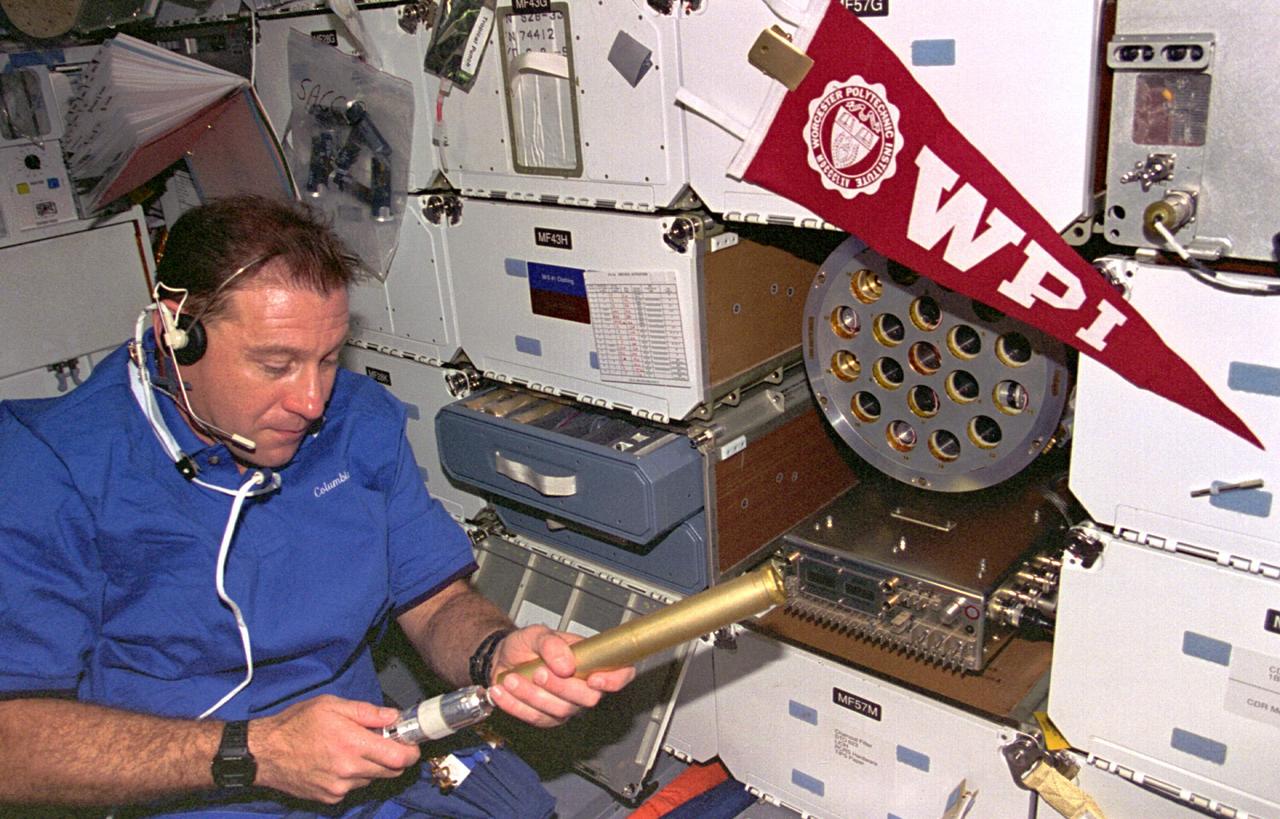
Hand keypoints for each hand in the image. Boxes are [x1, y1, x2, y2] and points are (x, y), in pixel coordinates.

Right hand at [250, 695, 420, 803]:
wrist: (264, 754)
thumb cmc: (295, 724)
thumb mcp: (332, 706)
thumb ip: (367, 712)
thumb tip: (393, 716)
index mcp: (352, 744)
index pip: (398, 758)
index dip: (411, 751)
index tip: (411, 743)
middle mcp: (349, 771)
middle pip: (391, 772)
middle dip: (394, 758)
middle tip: (384, 742)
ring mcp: (339, 788)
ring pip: (372, 779)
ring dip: (371, 767)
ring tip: (352, 749)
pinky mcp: (329, 798)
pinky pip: (353, 788)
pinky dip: (353, 776)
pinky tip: (337, 762)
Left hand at [486, 625, 634, 727]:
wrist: (503, 658)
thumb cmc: (527, 645)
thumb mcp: (537, 633)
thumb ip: (551, 643)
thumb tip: (566, 663)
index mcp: (591, 661)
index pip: (620, 673)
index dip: (615, 680)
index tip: (594, 678)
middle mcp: (583, 685)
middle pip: (588, 699)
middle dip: (561, 687)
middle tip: (538, 672)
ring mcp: (566, 705)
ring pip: (560, 711)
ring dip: (532, 695)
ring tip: (512, 678)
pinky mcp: (546, 718)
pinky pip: (535, 718)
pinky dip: (515, 705)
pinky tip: (503, 691)